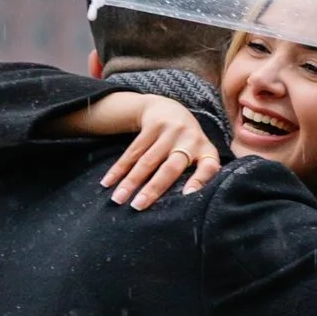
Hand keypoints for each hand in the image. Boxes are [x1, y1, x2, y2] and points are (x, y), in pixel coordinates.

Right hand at [102, 94, 221, 208]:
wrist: (168, 108)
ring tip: (118, 199)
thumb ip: (198, 175)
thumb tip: (185, 207)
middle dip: (153, 188)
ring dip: (130, 181)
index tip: (187, 195)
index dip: (200, 181)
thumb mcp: (199, 153)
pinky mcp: (153, 125)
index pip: (209, 168)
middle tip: (138, 206)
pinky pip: (133, 151)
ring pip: (147, 160)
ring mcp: (170, 130)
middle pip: (170, 167)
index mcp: (206, 151)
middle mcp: (190, 139)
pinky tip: (108, 182)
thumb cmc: (186, 143)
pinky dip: (119, 169)